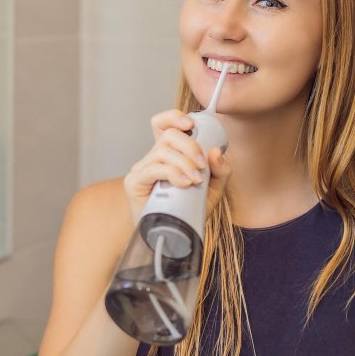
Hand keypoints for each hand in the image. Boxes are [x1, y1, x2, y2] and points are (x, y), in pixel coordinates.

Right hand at [123, 109, 231, 224]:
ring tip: (195, 180)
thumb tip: (215, 152)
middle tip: (201, 165)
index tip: (190, 125)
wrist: (172, 238)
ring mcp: (142, 169)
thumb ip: (220, 171)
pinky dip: (171, 172)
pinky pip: (153, 169)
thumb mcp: (213, 190)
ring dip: (184, 163)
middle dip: (189, 145)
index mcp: (169, 154)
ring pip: (162, 151)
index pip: (163, 124)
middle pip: (167, 135)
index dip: (174, 117)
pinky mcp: (134, 183)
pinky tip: (183, 184)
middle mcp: (153, 157)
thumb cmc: (189, 211)